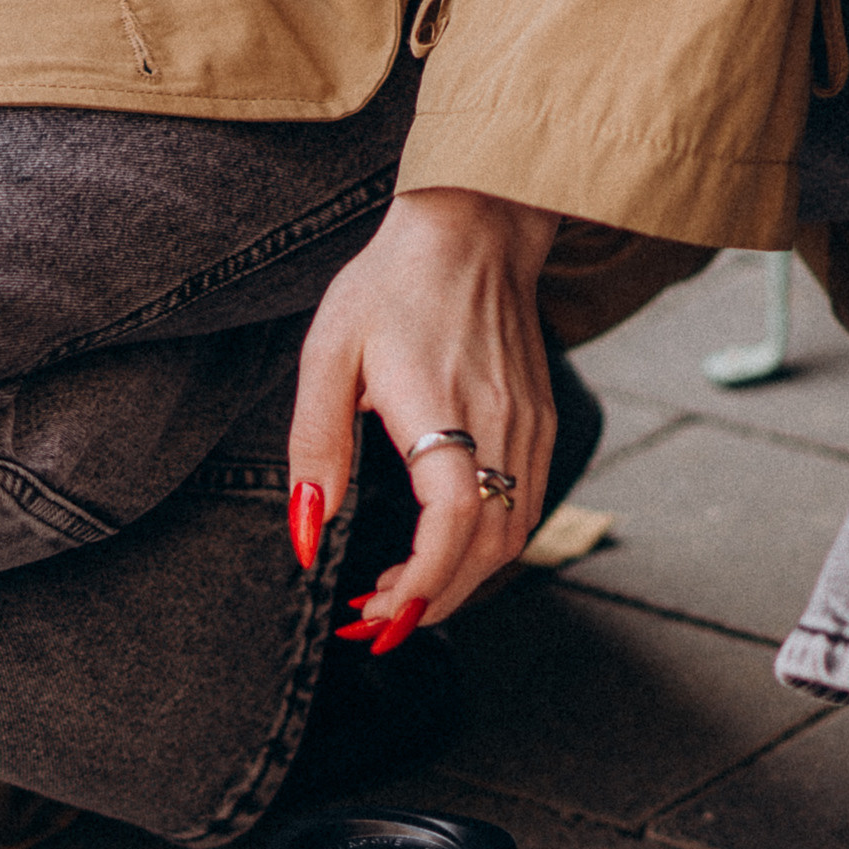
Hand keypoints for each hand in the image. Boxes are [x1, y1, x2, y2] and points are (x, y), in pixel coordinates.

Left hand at [288, 187, 561, 635]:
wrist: (475, 227)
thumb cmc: (393, 283)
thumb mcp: (329, 353)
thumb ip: (315, 446)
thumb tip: (307, 531)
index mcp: (443, 406)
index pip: (454, 521)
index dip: (424, 581)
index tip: (379, 612)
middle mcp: (500, 425)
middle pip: (487, 547)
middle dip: (434, 600)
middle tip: (376, 621)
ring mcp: (530, 427)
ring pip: (512, 536)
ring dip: (460, 581)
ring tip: (402, 594)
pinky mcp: (541, 424)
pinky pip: (524, 507)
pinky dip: (485, 547)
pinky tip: (443, 550)